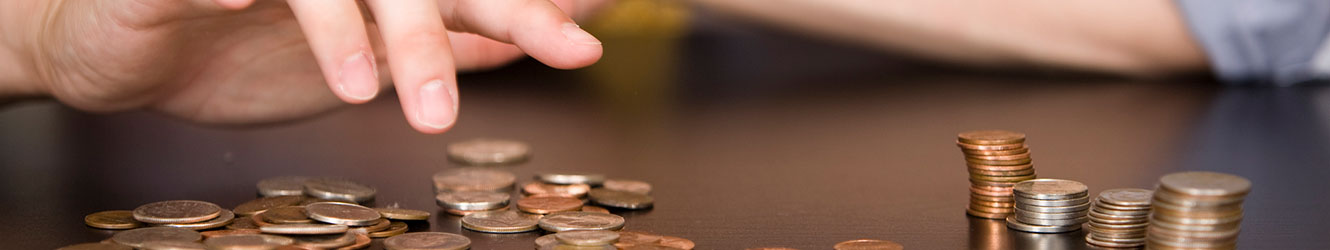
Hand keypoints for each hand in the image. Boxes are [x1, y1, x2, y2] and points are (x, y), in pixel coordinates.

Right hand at [6, 0, 602, 132]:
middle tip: (445, 112)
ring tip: (358, 91)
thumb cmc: (261, 46)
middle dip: (430, 39)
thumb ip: (462, 36)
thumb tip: (551, 35)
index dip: (526, 16)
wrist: (133, 42)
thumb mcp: (379, 50)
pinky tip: (240, 3)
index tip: (581, 49)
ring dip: (340, 27)